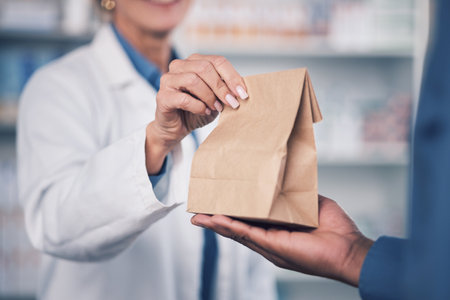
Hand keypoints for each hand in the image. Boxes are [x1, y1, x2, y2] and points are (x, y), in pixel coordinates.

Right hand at [146, 54, 247, 173]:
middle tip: (232, 103)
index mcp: (194, 61)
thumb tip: (242, 89)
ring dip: (209, 96)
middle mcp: (179, 66)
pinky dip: (198, 106)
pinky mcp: (163, 96)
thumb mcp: (217, 98)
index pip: (217, 61)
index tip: (243, 94)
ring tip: (216, 108)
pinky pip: (184, 98)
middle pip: (205, 68)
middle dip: (222, 87)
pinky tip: (204, 111)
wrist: (178, 128)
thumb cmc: (198, 110)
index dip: (232, 76)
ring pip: (193, 80)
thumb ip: (226, 89)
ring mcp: (168, 80)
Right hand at [191, 195, 373, 286]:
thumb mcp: (311, 203)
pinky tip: (217, 220)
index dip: (233, 212)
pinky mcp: (274, 246)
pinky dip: (231, 227)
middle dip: (217, 220)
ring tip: (199, 217)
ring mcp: (270, 244)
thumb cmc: (336, 229)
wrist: (349, 248)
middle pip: (237, 228)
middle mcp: (270, 239)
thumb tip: (286, 180)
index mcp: (278, 229)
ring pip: (237, 233)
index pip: (250, 220)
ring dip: (217, 224)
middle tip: (199, 211)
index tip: (219, 202)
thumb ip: (296, 195)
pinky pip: (248, 234)